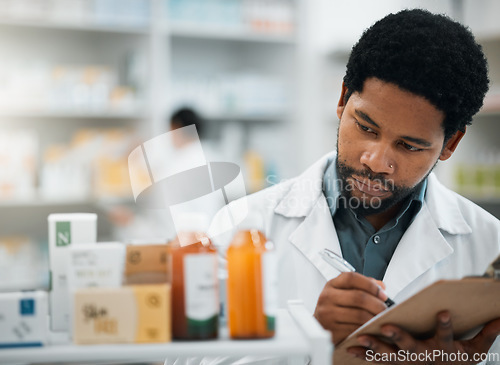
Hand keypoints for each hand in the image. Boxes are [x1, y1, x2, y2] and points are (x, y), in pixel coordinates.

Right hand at [313, 272, 388, 344]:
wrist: (319, 324)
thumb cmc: (334, 307)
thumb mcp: (344, 291)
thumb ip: (363, 286)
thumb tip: (381, 286)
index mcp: (332, 284)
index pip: (351, 278)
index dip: (370, 285)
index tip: (382, 293)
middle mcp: (327, 297)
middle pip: (358, 297)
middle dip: (377, 304)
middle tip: (385, 309)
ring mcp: (328, 314)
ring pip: (359, 315)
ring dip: (374, 318)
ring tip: (380, 319)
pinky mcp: (331, 331)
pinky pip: (355, 330)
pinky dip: (366, 329)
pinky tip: (370, 328)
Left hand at [347, 311, 499, 363]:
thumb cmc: (458, 359)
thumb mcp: (477, 349)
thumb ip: (487, 334)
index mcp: (443, 349)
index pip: (446, 337)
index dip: (445, 327)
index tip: (442, 313)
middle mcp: (424, 356)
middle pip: (411, 347)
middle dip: (399, 337)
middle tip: (386, 327)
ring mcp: (408, 360)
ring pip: (390, 354)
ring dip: (375, 346)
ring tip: (359, 338)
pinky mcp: (396, 362)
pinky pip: (378, 359)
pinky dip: (364, 354)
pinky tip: (349, 348)